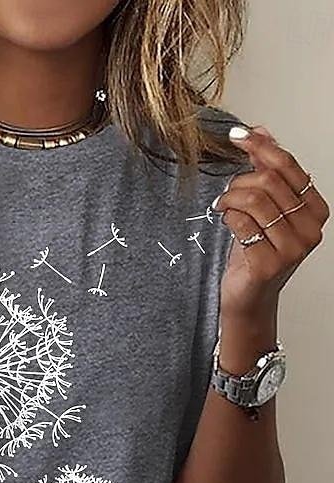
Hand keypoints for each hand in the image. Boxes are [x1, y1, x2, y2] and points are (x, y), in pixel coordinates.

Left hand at [212, 125, 329, 318]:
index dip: (261, 147)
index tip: (237, 135)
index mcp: (314, 210)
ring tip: (223, 206)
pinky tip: (226, 222)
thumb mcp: (264, 208)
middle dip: (239, 181)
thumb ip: (266, 171)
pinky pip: (242, 224)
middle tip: (226, 193)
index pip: (288, 167)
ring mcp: (292, 249)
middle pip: (269, 181)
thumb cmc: (256, 253)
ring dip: (230, 198)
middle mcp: (310, 229)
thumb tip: (262, 131)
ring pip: (255, 200)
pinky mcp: (269, 264)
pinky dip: (228, 217)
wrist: (248, 297)